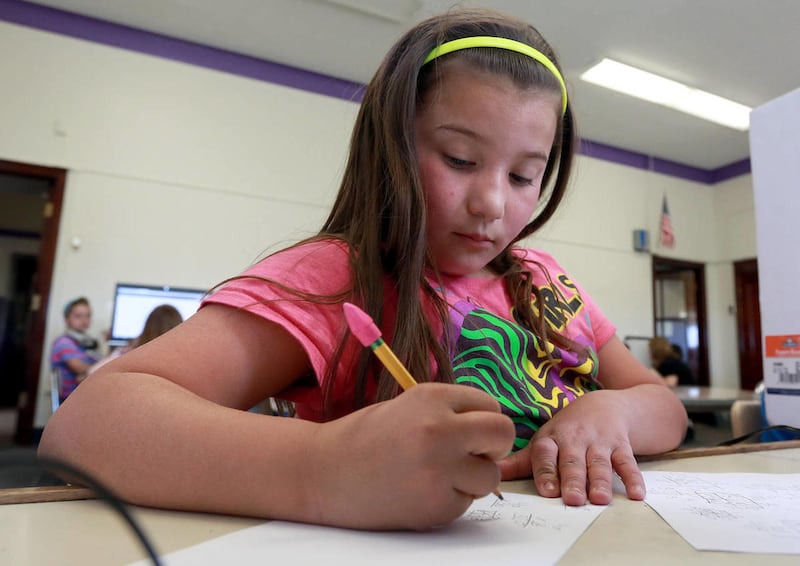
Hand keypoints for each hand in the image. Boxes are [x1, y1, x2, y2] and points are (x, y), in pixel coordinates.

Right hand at [307, 383, 514, 529]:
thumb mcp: (409, 406)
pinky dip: (450, 501)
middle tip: (469, 454)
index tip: (467, 432)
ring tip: (435, 475)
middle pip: (503, 434)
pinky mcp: (436, 505)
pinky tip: (419, 492)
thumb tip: (492, 428)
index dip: (482, 421)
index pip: (491, 405)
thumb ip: (450, 412)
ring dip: (472, 478)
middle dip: (492, 446)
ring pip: (491, 475)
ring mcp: (440, 469)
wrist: (322, 473)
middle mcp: (440, 429)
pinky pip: (467, 503)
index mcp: (433, 396)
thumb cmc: (365, 438)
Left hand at [497, 390, 644, 505]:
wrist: (604, 404)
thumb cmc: (566, 430)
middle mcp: (574, 438)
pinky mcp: (621, 444)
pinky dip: (633, 478)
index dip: (545, 471)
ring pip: (599, 463)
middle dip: (572, 480)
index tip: (547, 491)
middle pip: (572, 461)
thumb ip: (520, 462)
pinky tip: (637, 494)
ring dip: (600, 481)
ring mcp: (598, 440)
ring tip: (599, 499)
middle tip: (571, 500)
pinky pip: (627, 462)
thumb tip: (490, 474)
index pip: (545, 454)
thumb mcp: (543, 441)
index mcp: (551, 438)